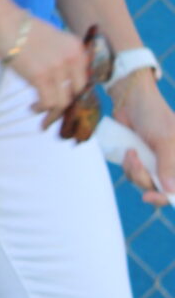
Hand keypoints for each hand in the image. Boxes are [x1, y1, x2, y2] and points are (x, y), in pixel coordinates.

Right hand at [0, 17, 91, 123]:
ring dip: (53, 112)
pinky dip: (41, 109)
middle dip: (66, 105)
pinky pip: (48, 102)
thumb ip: (60, 55)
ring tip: (41, 114)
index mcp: (76, 48)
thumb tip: (57, 77)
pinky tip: (32, 107)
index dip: (75, 93)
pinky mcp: (41, 77)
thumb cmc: (19, 27)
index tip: (66, 101)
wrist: (1, 20)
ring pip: (63, 101)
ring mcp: (58, 68)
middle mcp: (72, 59)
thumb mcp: (50, 38)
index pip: (84, 78)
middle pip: (77, 92)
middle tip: (55, 111)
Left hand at [113, 72, 174, 204]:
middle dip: (144, 178)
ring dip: (134, 170)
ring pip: (144, 182)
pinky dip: (129, 166)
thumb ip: (169, 165)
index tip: (150, 197)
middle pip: (160, 188)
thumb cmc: (154, 116)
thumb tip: (170, 190)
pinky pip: (133, 173)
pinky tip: (128, 151)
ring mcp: (156, 163)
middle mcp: (172, 164)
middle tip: (136, 163)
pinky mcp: (140, 159)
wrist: (130, 100)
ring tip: (131, 153)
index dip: (167, 196)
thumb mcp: (165, 140)